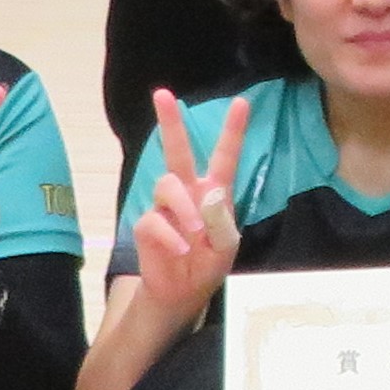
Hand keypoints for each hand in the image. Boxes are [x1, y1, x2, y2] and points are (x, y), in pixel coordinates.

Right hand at [130, 91, 247, 320]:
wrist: (182, 295)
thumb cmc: (207, 266)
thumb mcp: (227, 246)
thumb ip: (222, 220)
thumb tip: (210, 192)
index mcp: (214, 193)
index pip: (224, 157)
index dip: (233, 131)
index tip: (242, 102)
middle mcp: (189, 192)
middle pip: (178, 152)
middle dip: (170, 122)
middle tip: (162, 94)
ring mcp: (166, 208)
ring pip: (167, 185)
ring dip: (183, 208)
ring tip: (194, 232)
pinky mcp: (148, 226)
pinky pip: (154, 220)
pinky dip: (170, 236)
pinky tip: (180, 250)